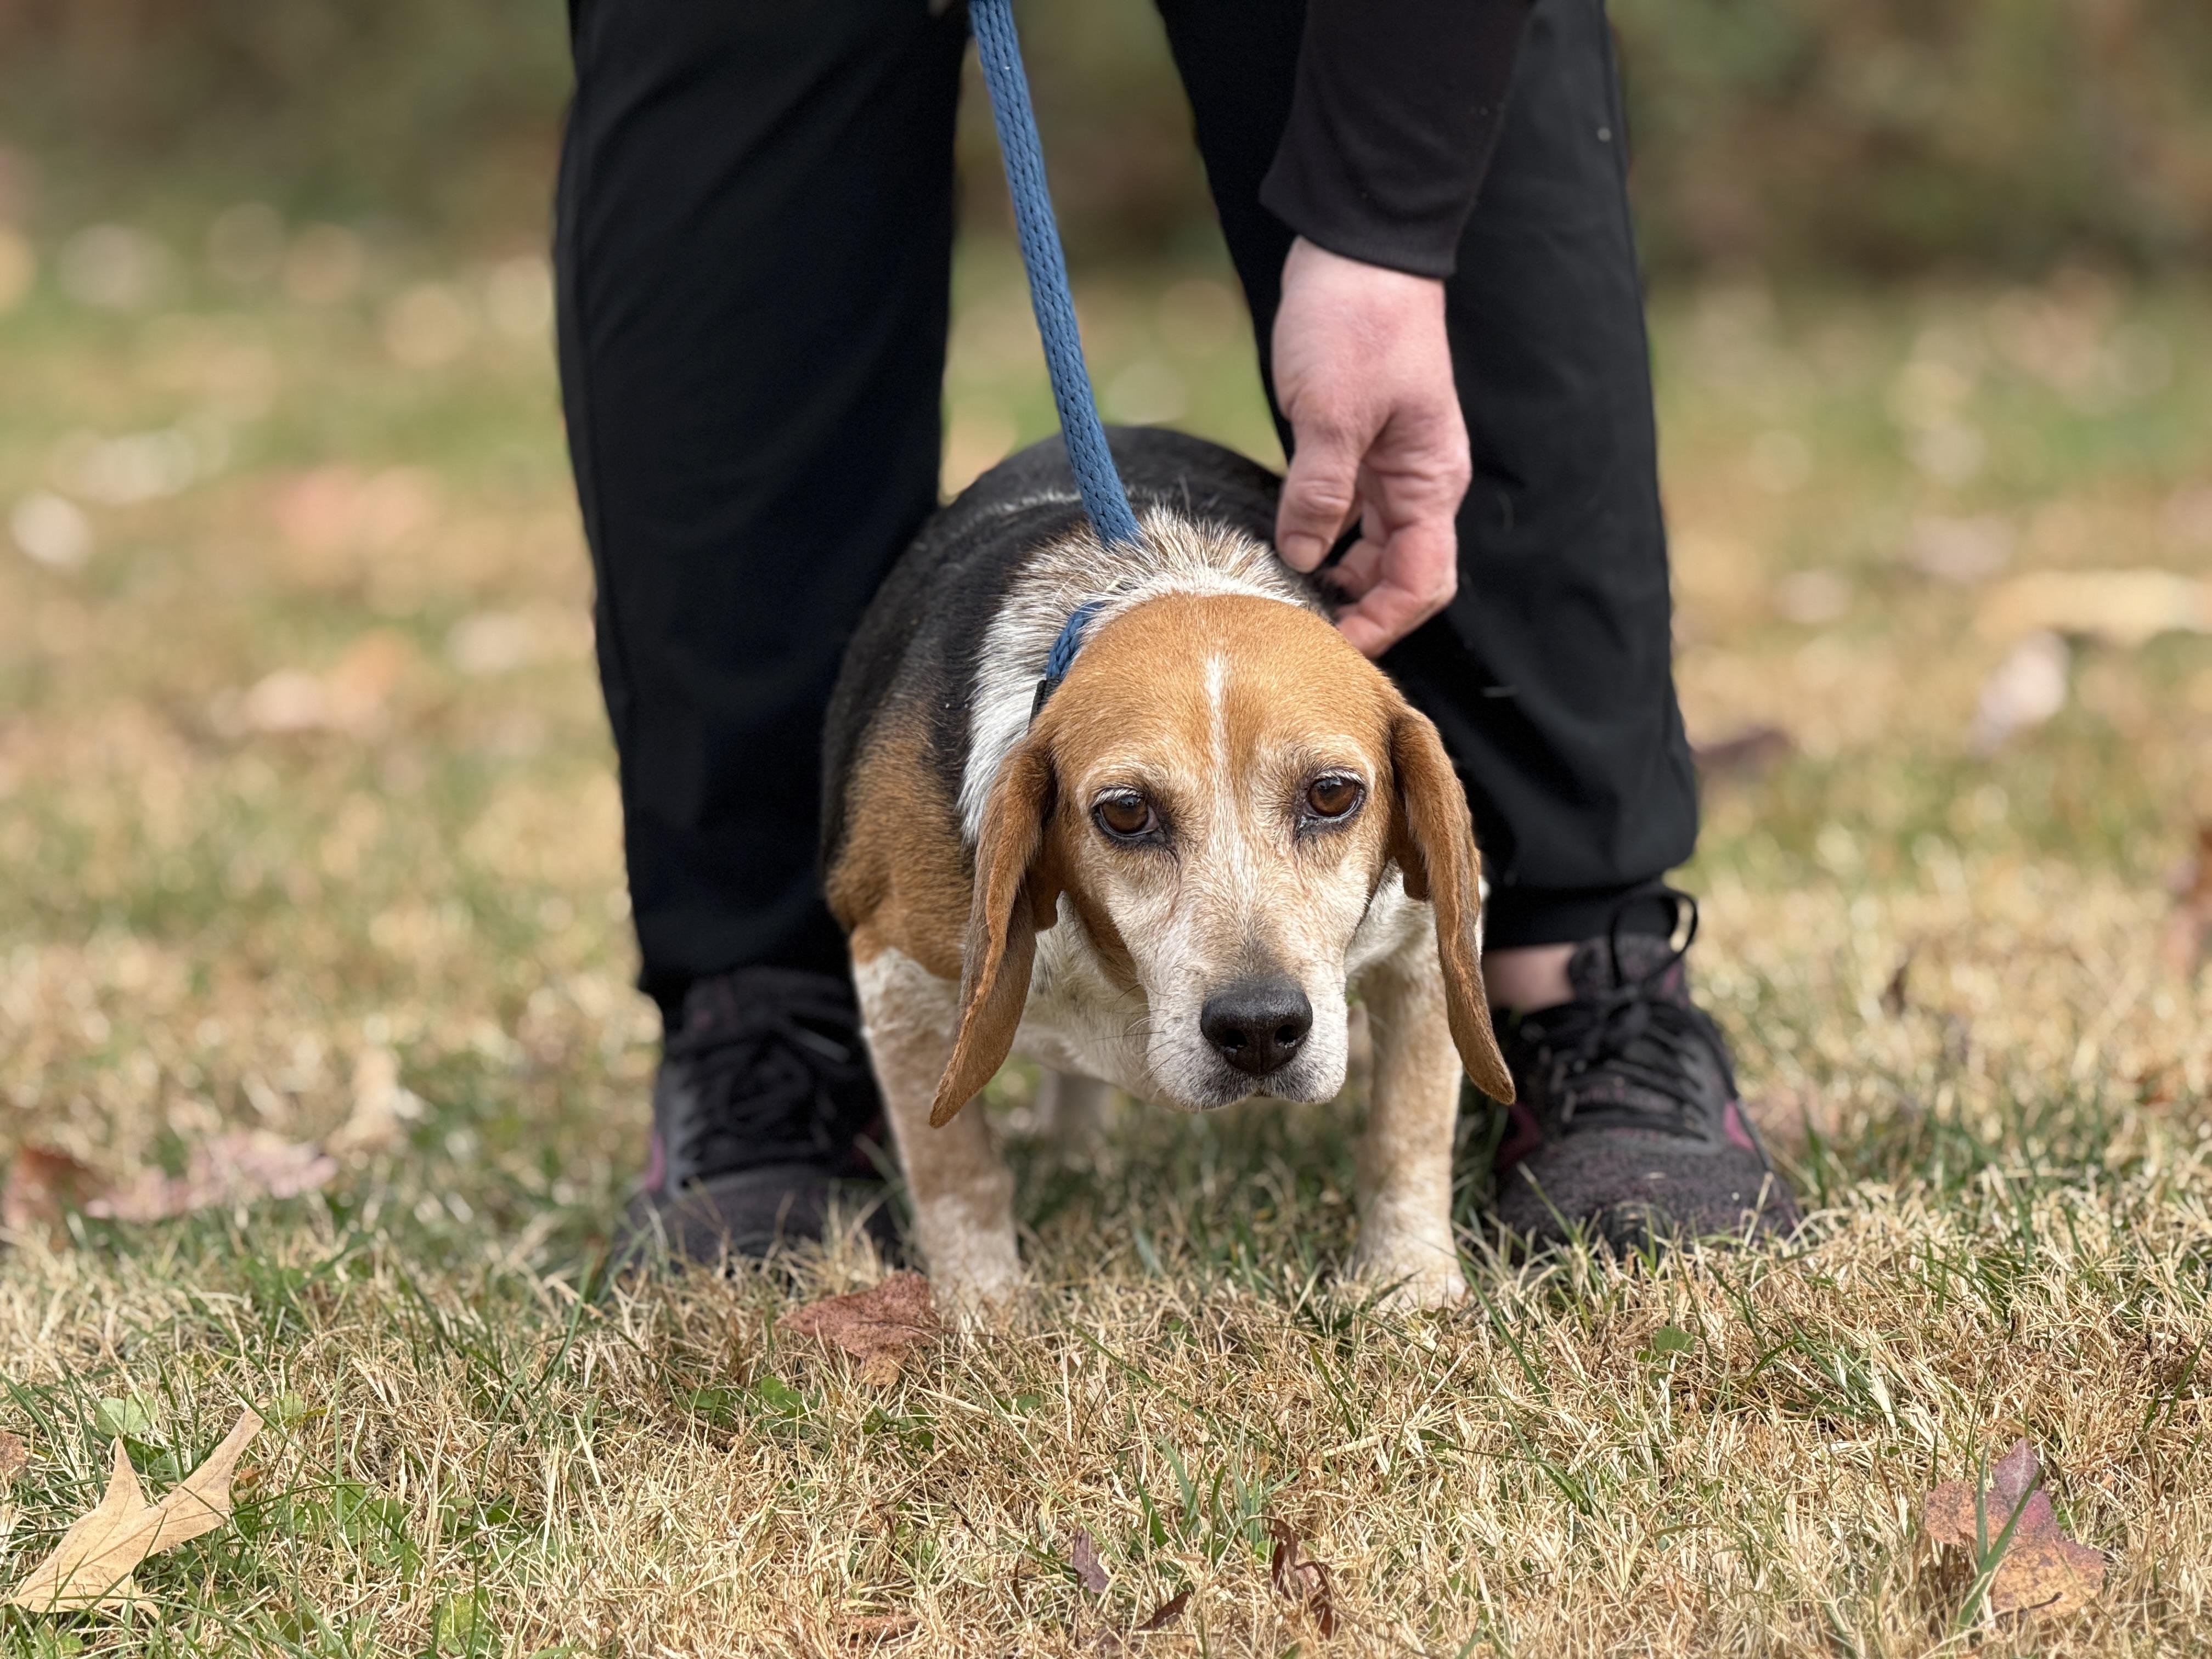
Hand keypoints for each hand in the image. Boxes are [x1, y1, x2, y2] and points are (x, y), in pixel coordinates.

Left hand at [1271, 237, 1470, 657]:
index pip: (1422, 583)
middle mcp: (1419, 483)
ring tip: (1285, 597)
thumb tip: (1302, 556)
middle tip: (1298, 633)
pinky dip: (1322, 540)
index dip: (1381, 625)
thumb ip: (1319, 490)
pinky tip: (1284, 549)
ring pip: (1371, 551)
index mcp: (1430, 480)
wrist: (1357, 247)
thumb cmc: (1355, 320)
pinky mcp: (1360, 450)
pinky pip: (1348, 516)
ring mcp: (1390, 468)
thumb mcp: (1330, 409)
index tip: (1330, 648)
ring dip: (1337, 579)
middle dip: (1358, 612)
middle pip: (1400, 576)